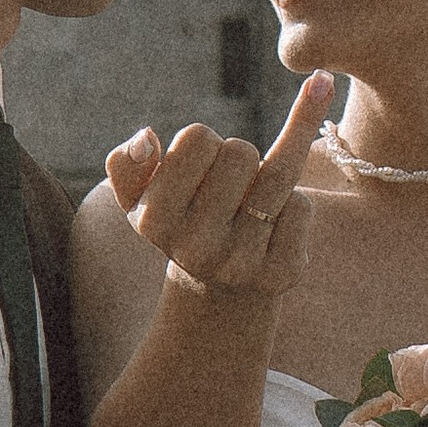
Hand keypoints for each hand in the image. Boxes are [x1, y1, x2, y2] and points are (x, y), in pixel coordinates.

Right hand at [104, 73, 332, 305]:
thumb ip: (126, 163)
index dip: (204, 142)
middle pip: (241, 151)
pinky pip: (302, 206)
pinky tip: (273, 225)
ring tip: (253, 196)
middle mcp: (196, 246)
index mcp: (154, 219)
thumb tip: (145, 138)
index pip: (197, 137)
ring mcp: (241, 263)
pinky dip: (293, 203)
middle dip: (239, 156)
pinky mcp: (282, 272)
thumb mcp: (138, 197)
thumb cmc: (180, 222)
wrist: (219, 289)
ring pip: (279, 174)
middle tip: (228, 185)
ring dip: (269, 174)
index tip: (199, 168)